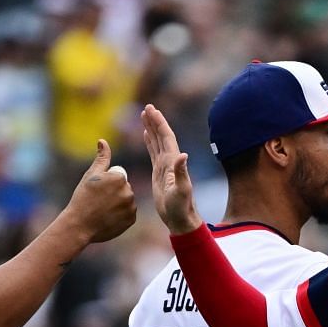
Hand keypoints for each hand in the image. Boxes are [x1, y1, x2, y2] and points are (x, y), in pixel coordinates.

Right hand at [63, 140, 136, 242]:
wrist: (80, 225)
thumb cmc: (83, 198)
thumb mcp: (91, 175)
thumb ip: (101, 158)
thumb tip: (103, 141)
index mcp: (120, 179)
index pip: (118, 177)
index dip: (107, 183)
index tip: (97, 192)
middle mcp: (128, 192)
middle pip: (124, 188)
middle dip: (114, 193)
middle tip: (99, 202)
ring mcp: (131, 207)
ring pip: (126, 201)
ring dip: (118, 204)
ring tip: (103, 210)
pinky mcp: (131, 220)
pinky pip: (128, 214)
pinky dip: (121, 216)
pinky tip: (109, 218)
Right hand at [141, 104, 202, 234]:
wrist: (180, 219)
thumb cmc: (181, 207)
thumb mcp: (181, 190)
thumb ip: (181, 173)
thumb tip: (183, 155)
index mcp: (174, 162)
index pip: (166, 137)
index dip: (159, 123)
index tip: (151, 109)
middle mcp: (170, 161)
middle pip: (161, 136)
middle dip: (154, 121)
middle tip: (147, 107)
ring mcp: (164, 166)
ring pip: (157, 142)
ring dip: (151, 129)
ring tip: (144, 116)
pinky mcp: (159, 173)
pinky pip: (153, 153)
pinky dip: (149, 142)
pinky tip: (145, 135)